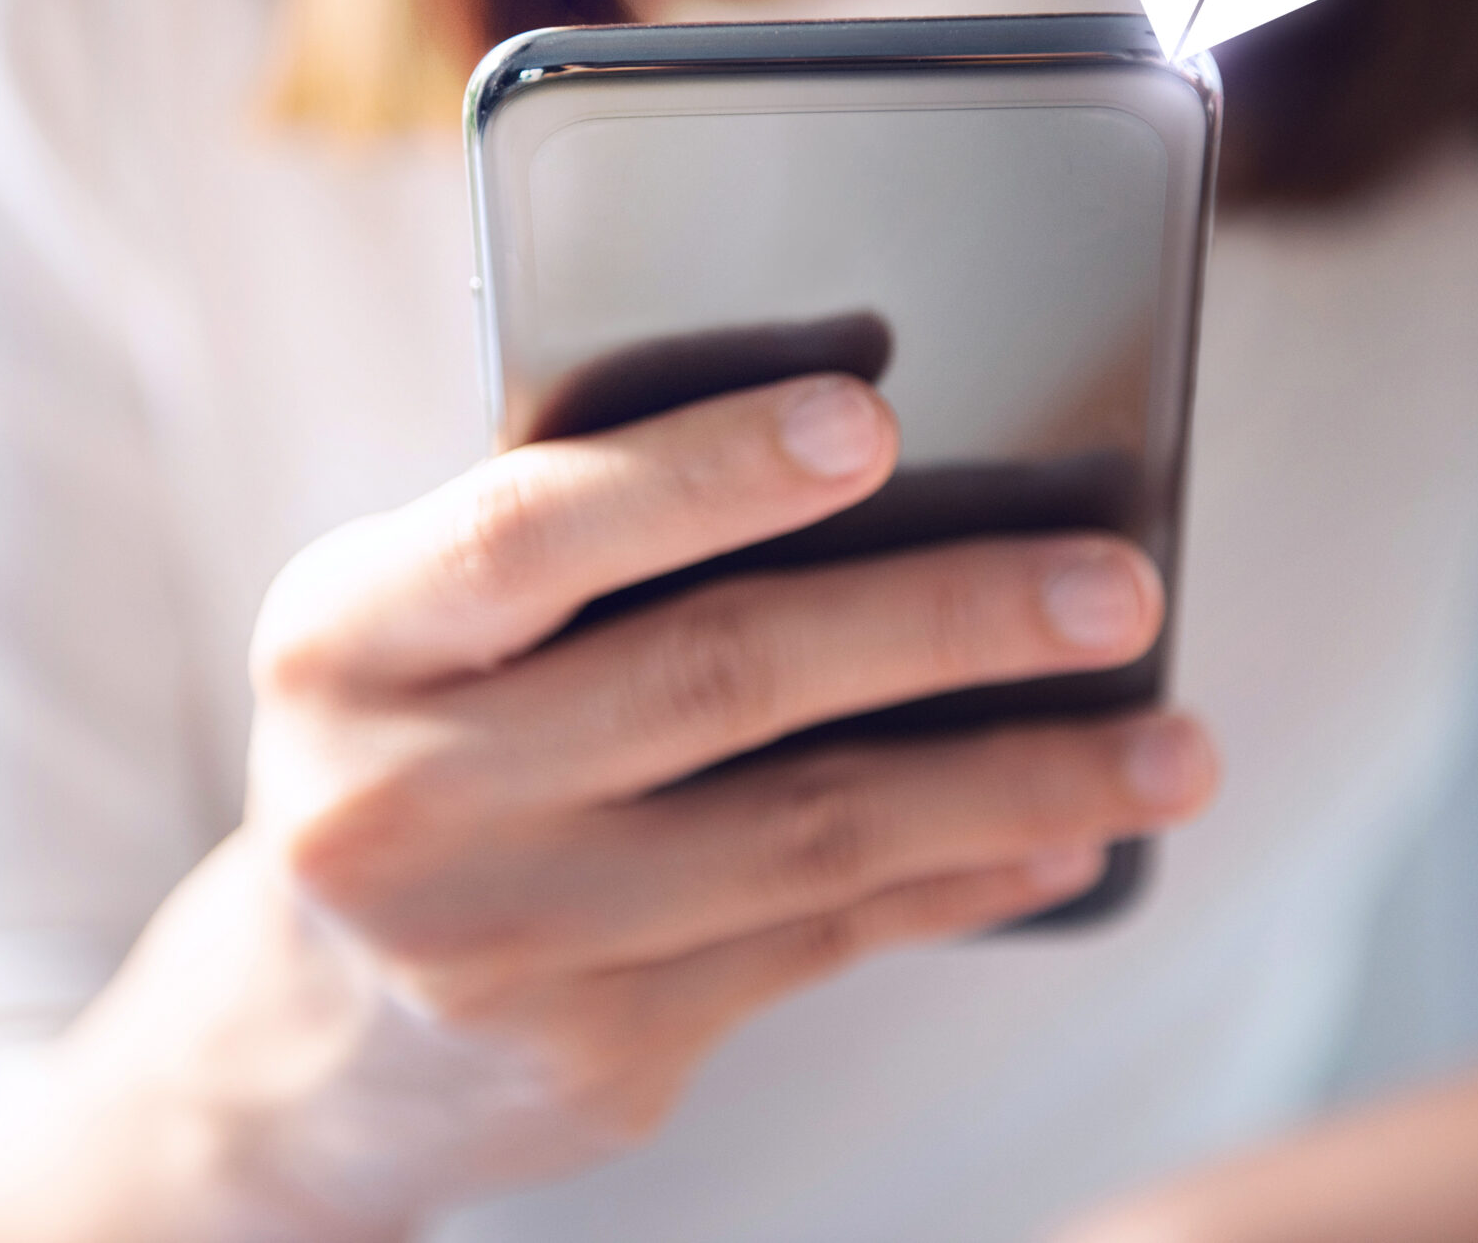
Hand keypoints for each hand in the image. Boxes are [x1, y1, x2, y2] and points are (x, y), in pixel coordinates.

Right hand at [0, 374, 1217, 1241]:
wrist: (304, 1039)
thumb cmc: (409, 745)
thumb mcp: (413, 628)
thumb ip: (573, 549)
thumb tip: (876, 458)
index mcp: (345, 638)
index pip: (529, 533)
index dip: (705, 473)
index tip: (877, 422)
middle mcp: (404, 799)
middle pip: (715, 680)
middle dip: (944, 623)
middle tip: (1119, 586)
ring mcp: (504, 947)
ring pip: (807, 835)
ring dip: (1014, 780)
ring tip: (1174, 745)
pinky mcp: (601, 1055)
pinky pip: (823, 944)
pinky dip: (961, 881)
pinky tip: (1064, 837)